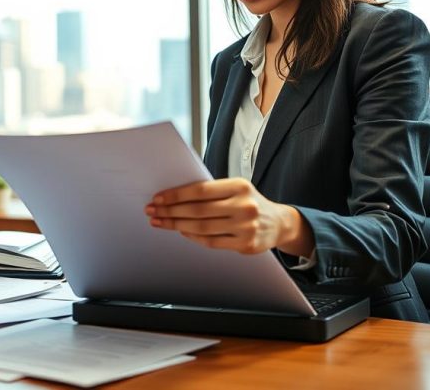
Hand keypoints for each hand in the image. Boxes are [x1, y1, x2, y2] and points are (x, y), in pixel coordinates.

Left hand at [144, 178, 312, 255]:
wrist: (278, 223)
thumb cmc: (248, 202)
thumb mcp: (236, 189)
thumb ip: (211, 191)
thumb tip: (174, 196)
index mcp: (239, 186)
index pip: (200, 190)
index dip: (176, 195)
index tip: (158, 198)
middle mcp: (244, 205)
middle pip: (198, 210)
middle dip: (170, 211)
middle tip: (151, 211)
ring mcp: (246, 226)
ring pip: (201, 227)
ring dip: (176, 224)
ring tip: (160, 222)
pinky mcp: (245, 244)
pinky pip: (211, 241)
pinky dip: (192, 236)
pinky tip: (180, 230)